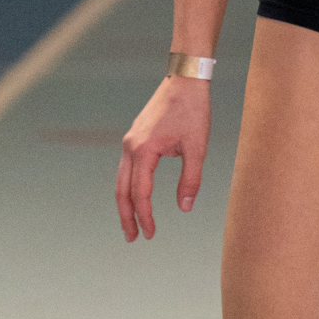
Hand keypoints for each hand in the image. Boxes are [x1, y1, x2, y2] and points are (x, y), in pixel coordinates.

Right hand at [115, 77, 210, 240]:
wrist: (185, 80)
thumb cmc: (193, 111)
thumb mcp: (197, 148)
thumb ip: (190, 179)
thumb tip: (184, 207)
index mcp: (144, 151)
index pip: (141, 193)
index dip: (145, 216)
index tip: (151, 234)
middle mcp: (131, 147)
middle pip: (122, 190)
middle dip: (126, 216)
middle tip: (132, 238)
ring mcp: (130, 141)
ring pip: (121, 180)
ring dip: (126, 203)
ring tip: (132, 223)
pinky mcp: (135, 137)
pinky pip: (127, 168)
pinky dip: (129, 187)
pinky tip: (137, 196)